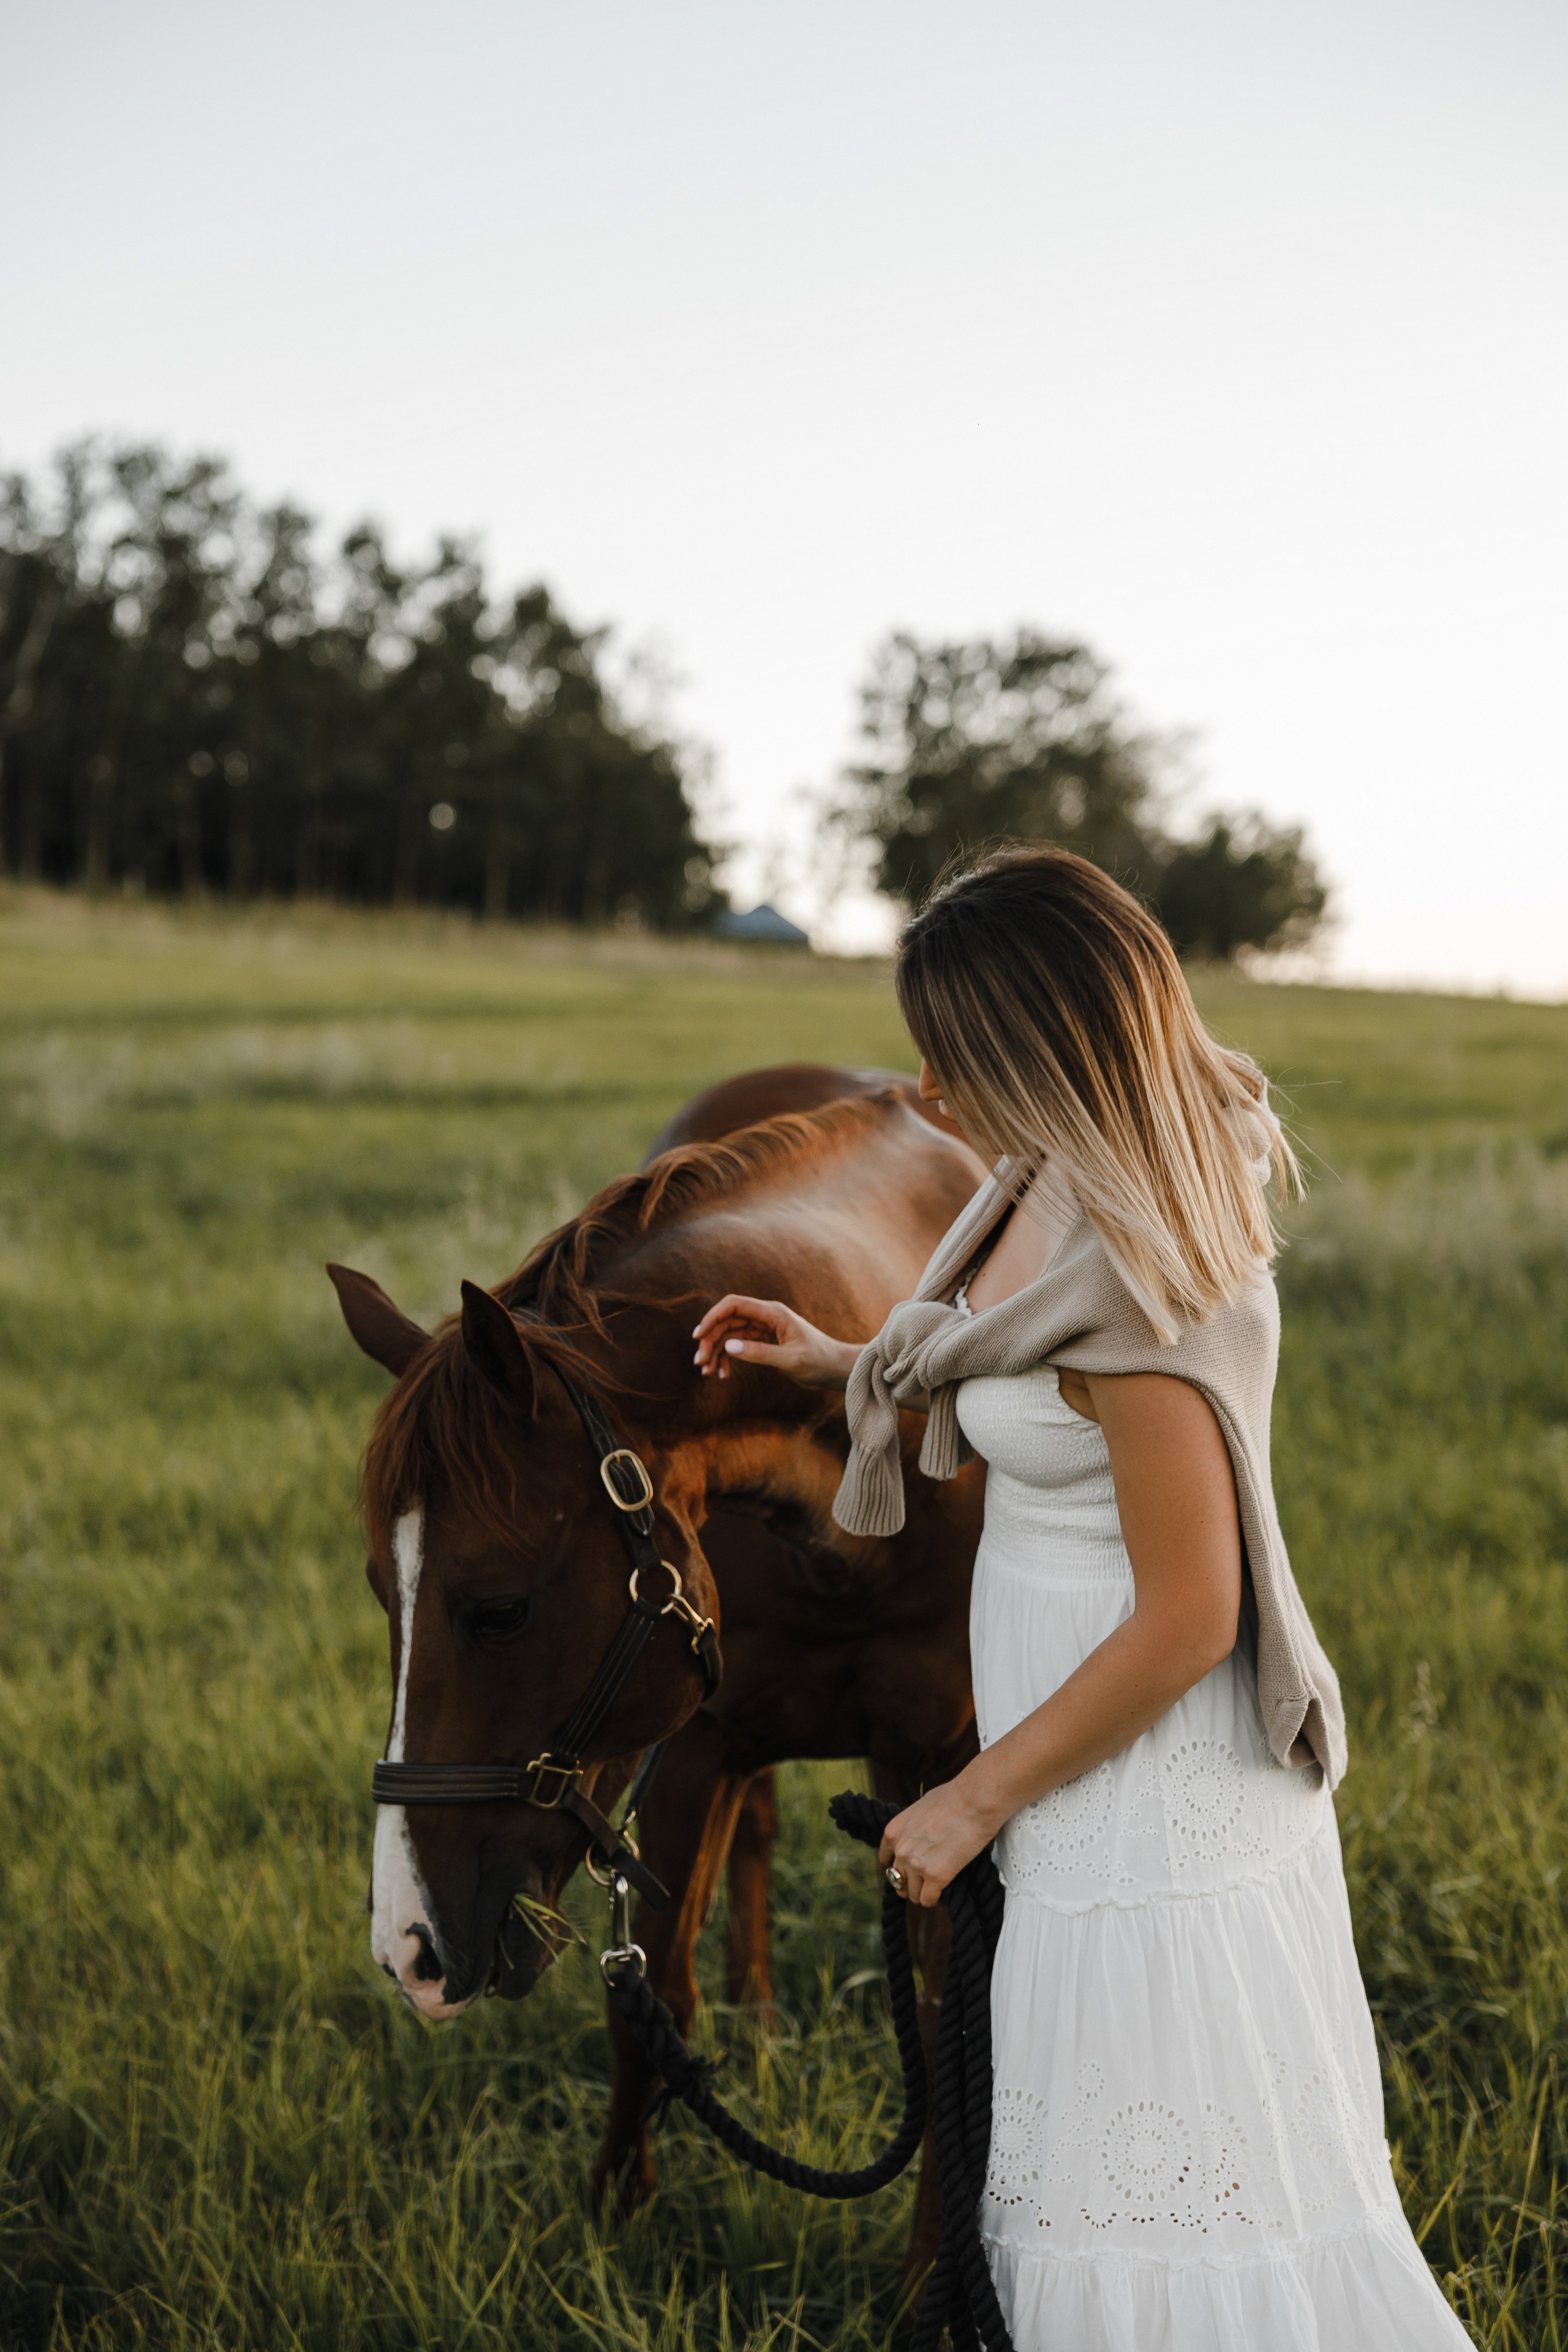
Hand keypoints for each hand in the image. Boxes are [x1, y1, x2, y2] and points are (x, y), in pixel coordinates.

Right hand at [692, 1295, 860, 1389]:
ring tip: (706, 1372)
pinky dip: (727, 1358)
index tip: (698, 1336)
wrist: (835, 1369)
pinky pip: (738, 1345)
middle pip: (727, 1321)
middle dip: (710, 1340)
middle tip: (700, 1363)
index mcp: (773, 1313)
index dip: (712, 1317)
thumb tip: (728, 1347)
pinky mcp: (764, 1341)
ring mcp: (764, 1328)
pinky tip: (723, 1374)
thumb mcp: (790, 1360)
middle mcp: (766, 1316)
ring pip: (730, 1334)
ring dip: (716, 1351)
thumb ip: (759, 1353)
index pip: (733, 1305)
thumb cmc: (818, 1361)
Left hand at [878, 1777, 1003, 1908]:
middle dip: (910, 1883)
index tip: (909, 1870)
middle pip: (898, 1880)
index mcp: (894, 1832)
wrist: (973, 1801)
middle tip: (924, 1882)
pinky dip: (934, 1899)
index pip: (886, 1861)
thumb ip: (914, 1826)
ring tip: (934, 1888)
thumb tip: (920, 1833)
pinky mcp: (936, 1876)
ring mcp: (917, 1865)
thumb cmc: (953, 1798)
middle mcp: (901, 1850)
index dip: (899, 1867)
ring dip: (922, 1893)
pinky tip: (941, 1894)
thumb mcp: (921, 1808)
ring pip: (912, 1894)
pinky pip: (928, 1899)